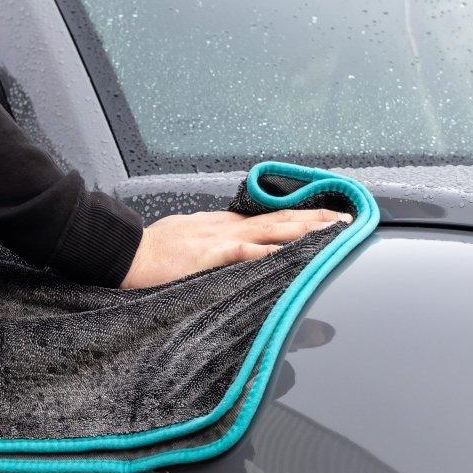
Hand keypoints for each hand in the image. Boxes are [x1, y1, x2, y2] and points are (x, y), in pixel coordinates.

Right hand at [120, 207, 351, 288]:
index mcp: (223, 227)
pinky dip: (269, 251)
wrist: (124, 253)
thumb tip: (231, 254)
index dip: (301, 217)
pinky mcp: (210, 254)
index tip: (327, 218)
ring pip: (272, 229)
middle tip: (348, 220)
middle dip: (316, 220)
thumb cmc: (150, 253)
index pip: (271, 218)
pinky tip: (291, 251)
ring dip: (306, 229)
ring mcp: (221, 239)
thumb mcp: (187, 245)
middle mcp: (228, 227)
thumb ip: (213, 249)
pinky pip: (245, 252)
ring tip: (334, 229)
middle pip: (281, 219)